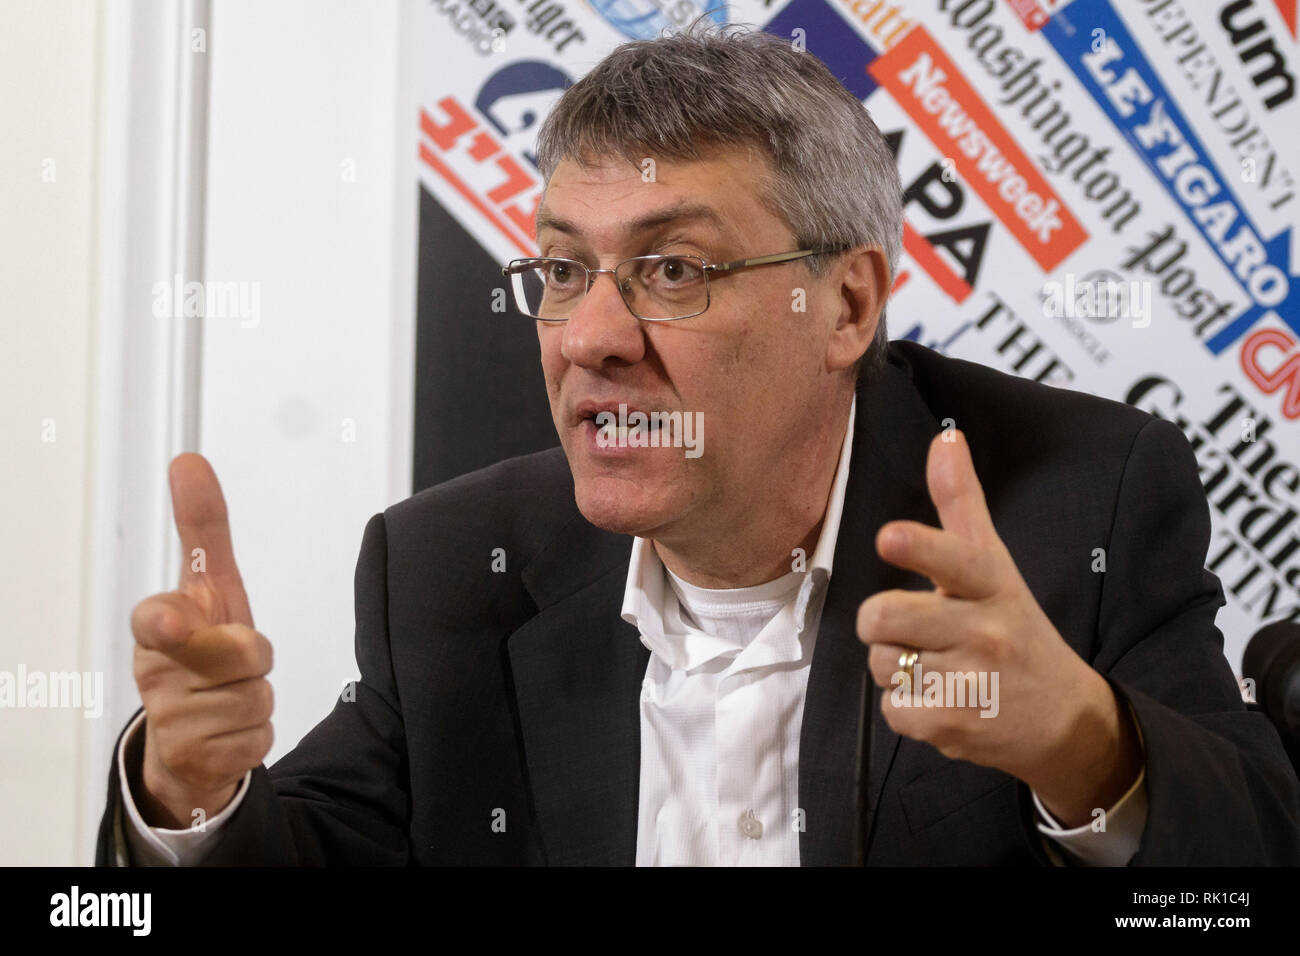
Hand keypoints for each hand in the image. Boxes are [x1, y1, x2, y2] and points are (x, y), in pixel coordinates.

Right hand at [130, 454, 273, 828]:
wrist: (190, 739)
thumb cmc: (204, 650)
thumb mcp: (211, 588)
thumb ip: (203, 529)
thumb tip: (188, 459)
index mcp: (155, 629)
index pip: (158, 616)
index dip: (170, 621)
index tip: (175, 624)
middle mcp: (155, 673)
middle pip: (247, 652)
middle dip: (256, 655)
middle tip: (233, 662)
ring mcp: (170, 720)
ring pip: (259, 696)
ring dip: (258, 697)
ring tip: (229, 698)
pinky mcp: (195, 761)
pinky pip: (260, 737)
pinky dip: (257, 735)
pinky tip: (228, 734)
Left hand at [856, 430, 1140, 826]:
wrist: (1065, 719)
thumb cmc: (1016, 630)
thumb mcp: (996, 566)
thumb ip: (962, 503)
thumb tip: (946, 437)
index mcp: (993, 583)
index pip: (955, 559)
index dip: (918, 547)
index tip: (889, 536)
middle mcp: (986, 629)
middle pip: (884, 615)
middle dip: (879, 622)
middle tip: (910, 628)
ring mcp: (973, 681)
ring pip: (882, 662)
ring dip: (897, 667)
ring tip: (938, 668)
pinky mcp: (956, 724)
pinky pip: (892, 708)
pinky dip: (907, 709)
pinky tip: (942, 701)